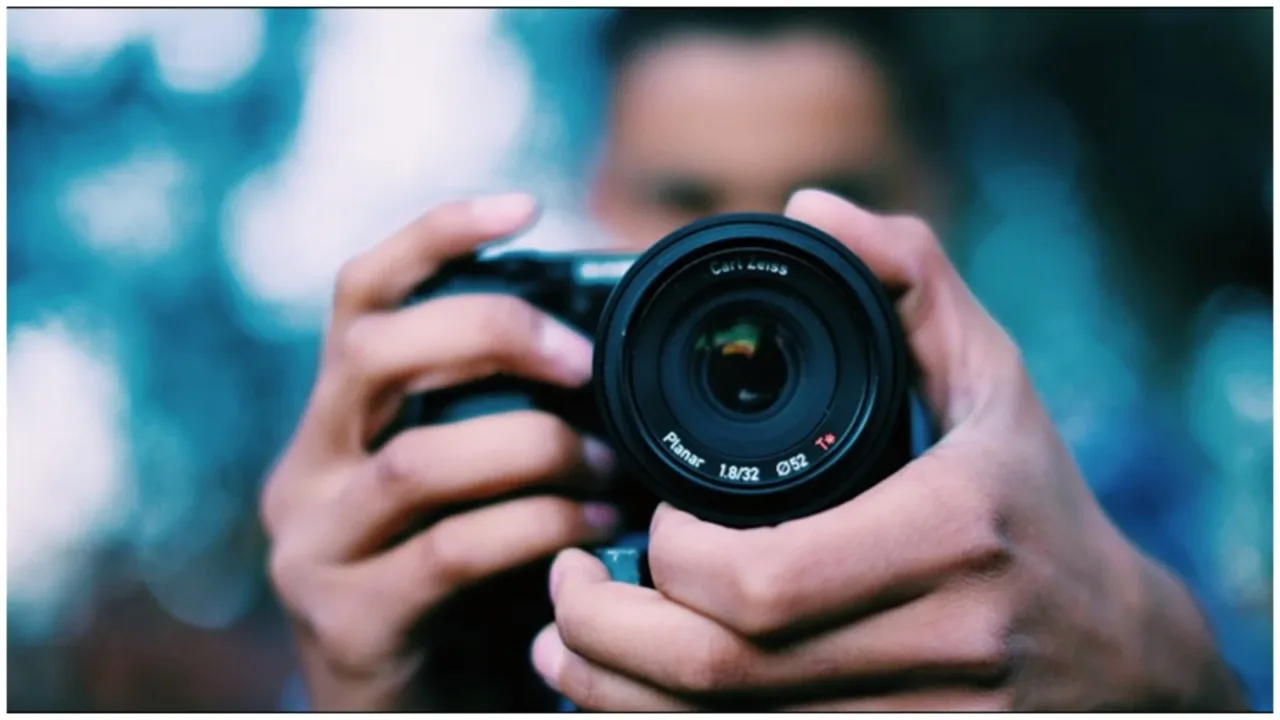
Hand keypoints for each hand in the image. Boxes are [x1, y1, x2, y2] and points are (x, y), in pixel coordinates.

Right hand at [260, 194, 620, 709]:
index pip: (362, 296)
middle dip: (494, 333)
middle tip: (585, 364)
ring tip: (610, 470)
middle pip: (377, 352)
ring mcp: (316, 546)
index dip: (434, 236)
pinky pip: (452, 551)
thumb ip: (498, 417)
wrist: (414, 710)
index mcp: (340, 418)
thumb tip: (609, 344)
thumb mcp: (469, 487)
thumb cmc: (462, 585)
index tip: (522, 205)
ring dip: (536, 450)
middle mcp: (308, 469)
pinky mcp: (349, 620)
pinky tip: (593, 530)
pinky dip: (536, 528)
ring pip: (422, 458)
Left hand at [531, 189, 1246, 710]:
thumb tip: (810, 208)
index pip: (757, 579)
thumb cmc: (1037, 504)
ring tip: (561, 645)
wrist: (1116, 657)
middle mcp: (939, 643)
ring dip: (612, 696)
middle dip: (606, 631)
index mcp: (950, 533)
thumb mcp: (993, 379)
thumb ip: (908, 279)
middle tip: (563, 582)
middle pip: (720, 669)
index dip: (665, 557)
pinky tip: (622, 699)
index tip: (644, 517)